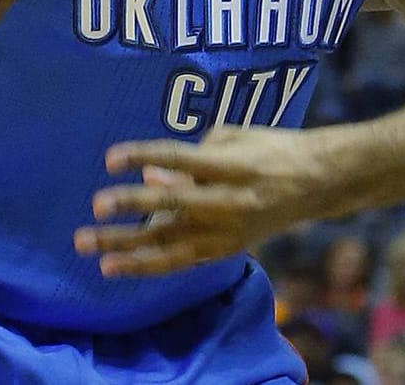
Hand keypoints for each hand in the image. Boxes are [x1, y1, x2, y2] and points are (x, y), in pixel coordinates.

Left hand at [73, 125, 335, 276]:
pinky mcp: (225, 250)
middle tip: (96, 205)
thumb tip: (149, 174)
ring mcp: (227, 232)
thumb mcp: (236, 139)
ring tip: (88, 244)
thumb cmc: (271, 150)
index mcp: (234, 166)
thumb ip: (192, 156)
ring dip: (126, 244)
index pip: (181, 159)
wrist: (316, 184)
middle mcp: (230, 202)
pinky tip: (113, 265)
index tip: (111, 158)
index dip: (145, 157)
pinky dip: (144, 264)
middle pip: (174, 204)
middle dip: (132, 205)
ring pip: (170, 242)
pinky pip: (178, 261)